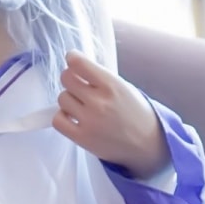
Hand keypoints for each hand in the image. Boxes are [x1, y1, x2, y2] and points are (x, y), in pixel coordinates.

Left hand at [52, 51, 168, 175]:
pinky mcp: (82, 138)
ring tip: (81, 105)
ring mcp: (90, 121)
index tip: (72, 60)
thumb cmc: (136, 115)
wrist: (146, 144)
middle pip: (66, 79)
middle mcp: (99, 102)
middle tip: (78, 85)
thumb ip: (100, 78)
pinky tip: (73, 117)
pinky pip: (58, 120)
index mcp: (112, 85)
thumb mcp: (124, 88)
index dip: (73, 59)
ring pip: (62, 98)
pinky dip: (62, 117)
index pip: (79, 64)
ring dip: (69, 99)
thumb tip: (77, 68)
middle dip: (71, 79)